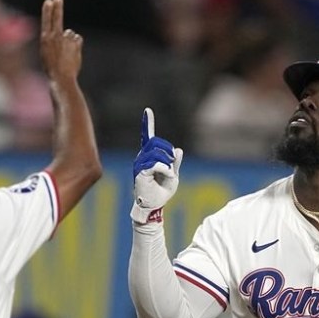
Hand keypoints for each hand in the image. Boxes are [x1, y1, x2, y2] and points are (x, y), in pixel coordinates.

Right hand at [39, 0, 82, 83]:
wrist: (61, 79)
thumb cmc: (53, 69)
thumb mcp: (48, 54)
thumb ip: (58, 41)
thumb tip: (70, 32)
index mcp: (45, 40)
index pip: (46, 21)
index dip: (48, 11)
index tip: (49, 1)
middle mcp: (55, 37)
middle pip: (57, 19)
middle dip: (57, 8)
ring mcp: (66, 40)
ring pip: (69, 34)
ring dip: (69, 40)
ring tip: (65, 55)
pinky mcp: (76, 44)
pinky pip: (77, 40)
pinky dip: (76, 46)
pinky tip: (72, 55)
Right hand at [131, 107, 182, 223]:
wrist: (154, 206)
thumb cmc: (161, 192)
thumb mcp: (173, 176)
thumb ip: (175, 163)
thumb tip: (179, 150)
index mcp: (149, 156)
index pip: (147, 137)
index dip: (147, 123)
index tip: (147, 111)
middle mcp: (142, 158)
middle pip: (155, 141)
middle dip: (167, 148)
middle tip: (173, 161)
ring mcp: (139, 165)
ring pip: (155, 151)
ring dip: (167, 160)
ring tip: (170, 171)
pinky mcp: (140, 173)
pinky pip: (155, 164)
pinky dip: (165, 168)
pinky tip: (169, 175)